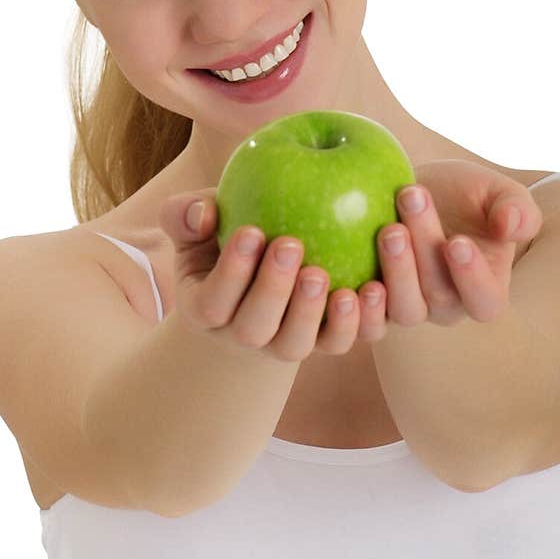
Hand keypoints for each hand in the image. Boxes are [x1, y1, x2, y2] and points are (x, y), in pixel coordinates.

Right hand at [158, 189, 378, 361]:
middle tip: (291, 244)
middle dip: (272, 290)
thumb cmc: (227, 233)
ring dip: (311, 312)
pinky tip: (372, 287)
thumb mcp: (198, 224)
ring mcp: (285, 343)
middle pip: (253, 330)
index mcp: (207, 309)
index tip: (252, 231)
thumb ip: (187, 214)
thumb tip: (203, 213)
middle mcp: (244, 336)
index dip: (230, 272)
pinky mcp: (325, 341)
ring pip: (295, 345)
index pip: (212, 301)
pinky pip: (340, 341)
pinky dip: (358, 321)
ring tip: (325, 273)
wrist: (264, 268)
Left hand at [366, 159, 544, 330]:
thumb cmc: (463, 193)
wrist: (413, 191)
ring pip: (404, 309)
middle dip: (424, 251)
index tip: (456, 241)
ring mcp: (408, 307)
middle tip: (411, 200)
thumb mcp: (497, 191)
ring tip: (388, 229)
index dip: (471, 279)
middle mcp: (447, 306)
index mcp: (485, 288)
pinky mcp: (372, 304)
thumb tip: (510, 225)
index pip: (485, 301)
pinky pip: (364, 320)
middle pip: (438, 296)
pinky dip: (354, 303)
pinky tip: (346, 266)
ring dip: (395, 271)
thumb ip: (517, 208)